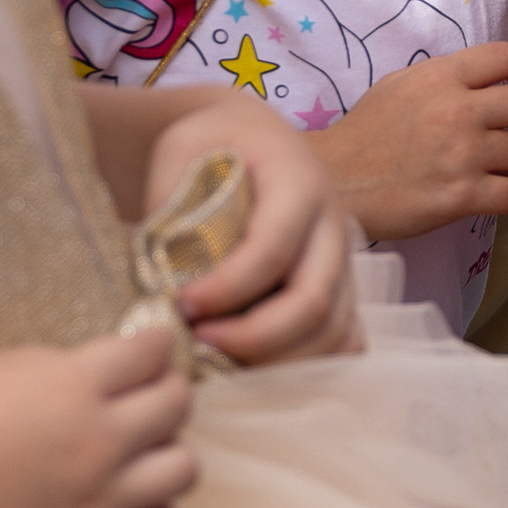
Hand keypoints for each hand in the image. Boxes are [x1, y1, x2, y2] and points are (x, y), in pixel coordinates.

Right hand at [0, 328, 196, 507]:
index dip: (151, 345)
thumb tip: (108, 367)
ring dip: (165, 454)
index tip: (142, 350)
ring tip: (135, 453)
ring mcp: (100, 502)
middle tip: (138, 396)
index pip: (155, 351)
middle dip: (164, 390)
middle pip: (178, 405)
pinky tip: (132, 506)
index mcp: (74, 388)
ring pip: (184, 469)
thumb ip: (60, 365)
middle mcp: (99, 443)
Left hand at [148, 98, 352, 364]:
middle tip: (198, 344)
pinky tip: (260, 369)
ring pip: (334, 332)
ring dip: (277, 361)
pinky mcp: (343, 290)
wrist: (252, 138)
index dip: (228, 288)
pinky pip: (345, 342)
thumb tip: (162, 275)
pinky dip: (309, 366)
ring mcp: (345, 263)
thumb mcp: (181, 150)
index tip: (181, 306)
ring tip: (219, 360)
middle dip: (253, 338)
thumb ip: (170, 202)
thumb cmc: (211, 145)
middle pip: (314, 302)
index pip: (272, 249)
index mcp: (299, 183)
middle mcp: (334, 226)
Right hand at [320, 42, 507, 244]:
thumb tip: (486, 78)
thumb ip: (444, 76)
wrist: (336, 182)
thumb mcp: (399, 84)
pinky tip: (497, 192)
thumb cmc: (365, 133)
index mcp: (441, 77)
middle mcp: (457, 111)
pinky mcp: (462, 196)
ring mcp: (462, 155)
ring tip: (504, 163)